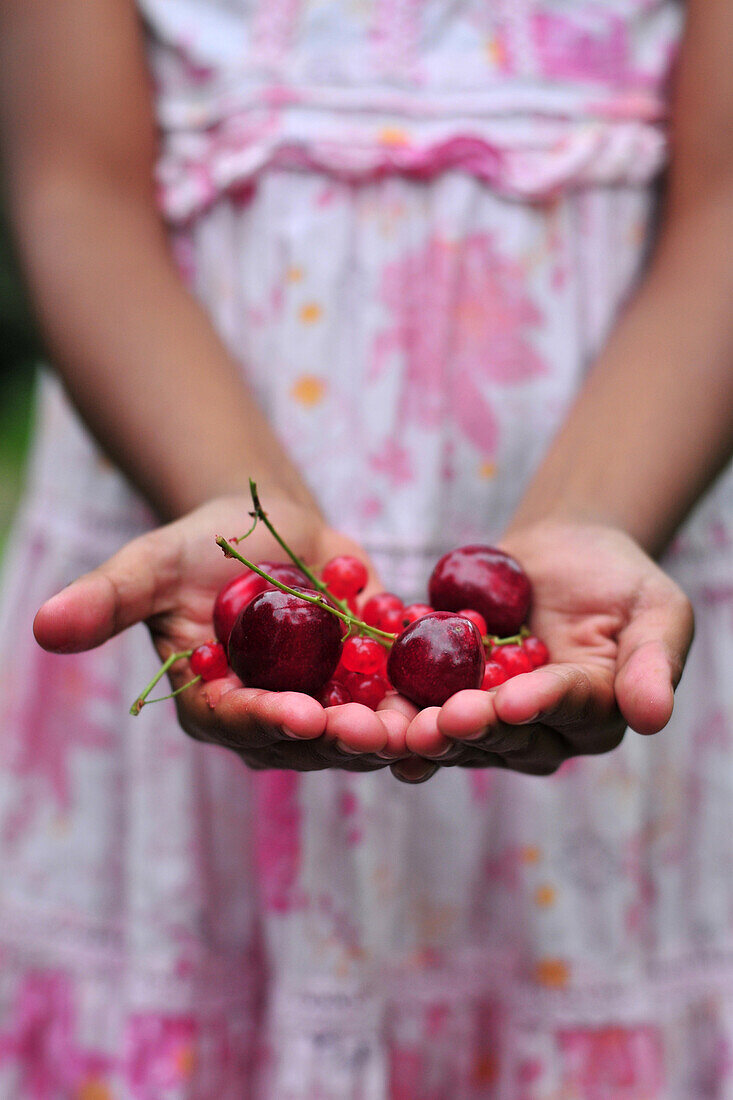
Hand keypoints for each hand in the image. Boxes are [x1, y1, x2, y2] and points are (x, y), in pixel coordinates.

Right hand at [33, 494, 409, 771]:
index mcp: (214, 706)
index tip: (301, 715)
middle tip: (382, 732)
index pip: (240, 723)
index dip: (269, 722)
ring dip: (404, 727)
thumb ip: (109, 599)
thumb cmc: (199, 543)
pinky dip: (435, 691)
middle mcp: (272, 721)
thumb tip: (41, 626)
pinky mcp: (371, 686)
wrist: (265, 527)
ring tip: (438, 719)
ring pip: (367, 727)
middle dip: (348, 738)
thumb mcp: (153, 563)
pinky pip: (405, 694)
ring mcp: (327, 708)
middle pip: (312, 739)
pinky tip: (472, 683)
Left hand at [404, 521, 693, 773]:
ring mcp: (491, 723)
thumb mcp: (656, 610)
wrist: (561, 552)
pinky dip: (393, 708)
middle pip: (504, 735)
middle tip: (439, 720)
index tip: (510, 701)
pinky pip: (419, 708)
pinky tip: (365, 709)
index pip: (565, 710)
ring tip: (395, 726)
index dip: (536, 706)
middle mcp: (542, 733)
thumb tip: (654, 716)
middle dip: (471, 727)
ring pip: (457, 733)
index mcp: (596, 715)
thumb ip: (653, 661)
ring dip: (423, 732)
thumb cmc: (618, 577)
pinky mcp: (448, 700)